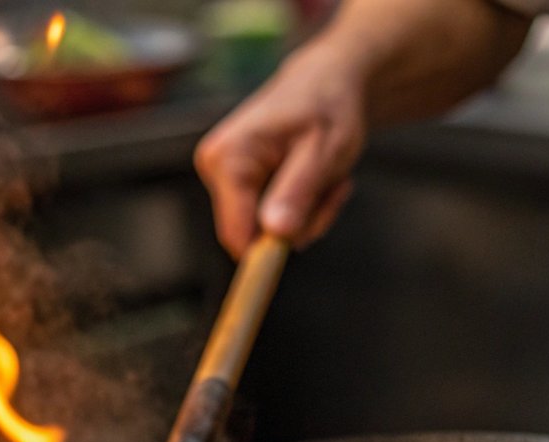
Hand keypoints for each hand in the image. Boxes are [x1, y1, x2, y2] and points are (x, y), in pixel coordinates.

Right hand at [194, 46, 367, 257]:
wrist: (326, 82)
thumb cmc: (327, 107)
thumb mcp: (323, 152)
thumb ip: (297, 192)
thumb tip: (275, 232)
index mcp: (229, 157)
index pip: (237, 234)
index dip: (271, 252)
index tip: (309, 238)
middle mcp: (215, 166)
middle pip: (254, 236)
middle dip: (301, 223)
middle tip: (334, 190)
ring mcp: (223, 175)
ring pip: (265, 231)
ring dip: (308, 215)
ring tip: (328, 179)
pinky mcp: (236, 182)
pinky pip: (268, 219)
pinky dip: (301, 208)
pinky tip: (315, 178)